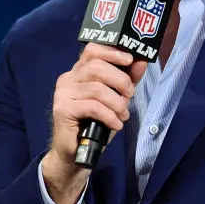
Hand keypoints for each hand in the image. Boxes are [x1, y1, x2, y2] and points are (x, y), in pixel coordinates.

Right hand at [41, 44, 147, 203]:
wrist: (76, 153)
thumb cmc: (96, 125)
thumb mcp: (116, 100)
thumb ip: (127, 80)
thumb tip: (141, 61)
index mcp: (79, 72)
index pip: (92, 50)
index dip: (112, 52)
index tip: (129, 60)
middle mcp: (68, 78)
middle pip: (97, 67)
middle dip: (120, 81)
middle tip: (129, 96)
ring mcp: (63, 93)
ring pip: (97, 88)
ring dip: (117, 103)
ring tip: (122, 116)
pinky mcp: (62, 109)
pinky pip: (92, 106)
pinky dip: (109, 116)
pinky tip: (115, 124)